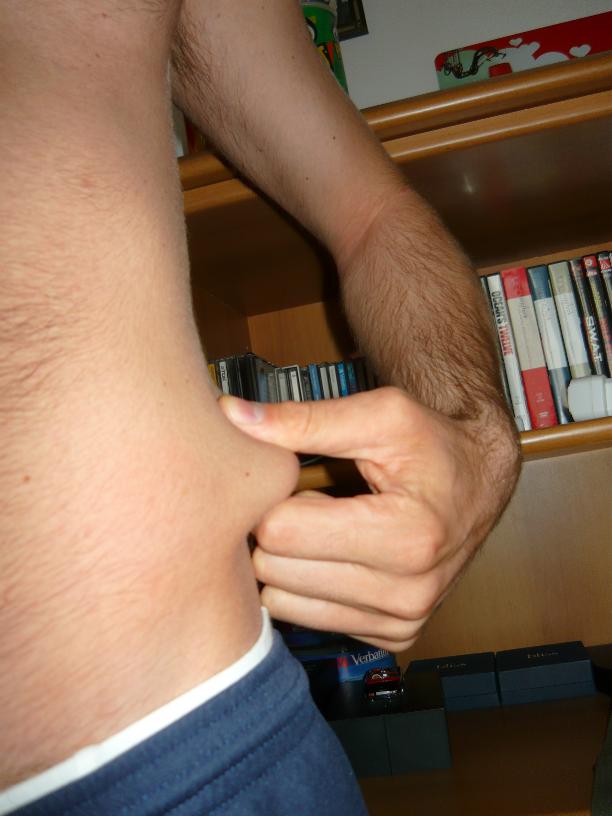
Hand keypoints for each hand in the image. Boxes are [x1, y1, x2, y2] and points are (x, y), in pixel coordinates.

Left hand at [220, 387, 518, 652]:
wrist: (479, 482)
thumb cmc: (432, 443)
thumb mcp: (380, 415)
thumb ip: (304, 419)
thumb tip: (231, 414)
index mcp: (408, 537)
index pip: (283, 530)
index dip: (274, 497)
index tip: (291, 480)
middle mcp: (409, 593)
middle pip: (277, 570)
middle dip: (276, 530)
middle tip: (301, 502)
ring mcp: (402, 622)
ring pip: (283, 602)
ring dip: (287, 561)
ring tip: (315, 527)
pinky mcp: (394, 636)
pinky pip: (307, 619)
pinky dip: (307, 586)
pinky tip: (330, 555)